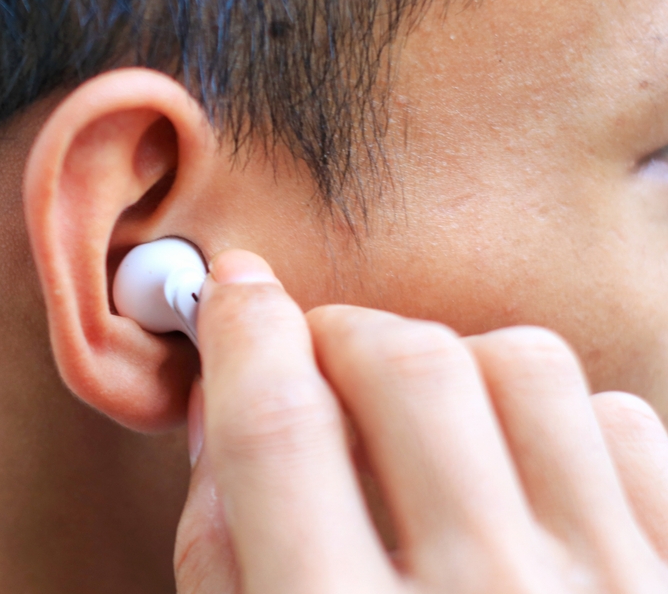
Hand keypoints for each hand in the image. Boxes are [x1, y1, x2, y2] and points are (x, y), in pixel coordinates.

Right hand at [174, 250, 667, 593]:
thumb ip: (222, 549)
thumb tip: (219, 405)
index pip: (277, 427)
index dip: (241, 332)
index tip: (230, 292)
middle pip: (404, 367)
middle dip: (339, 331)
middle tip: (315, 354)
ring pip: (521, 366)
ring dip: (447, 362)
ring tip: (417, 415)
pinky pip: (620, 421)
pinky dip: (549, 414)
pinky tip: (510, 467)